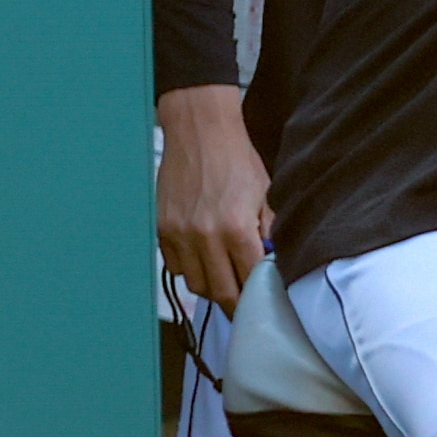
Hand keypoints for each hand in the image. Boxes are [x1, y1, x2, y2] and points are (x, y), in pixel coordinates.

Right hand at [157, 85, 271, 308]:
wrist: (201, 133)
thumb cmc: (238, 160)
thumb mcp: (265, 194)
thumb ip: (270, 231)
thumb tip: (273, 261)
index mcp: (236, 229)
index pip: (249, 279)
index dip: (258, 294)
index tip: (264, 301)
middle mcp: (204, 237)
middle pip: (220, 291)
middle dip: (235, 301)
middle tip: (245, 304)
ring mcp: (179, 235)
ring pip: (195, 284)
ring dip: (211, 287)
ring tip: (225, 280)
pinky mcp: (162, 230)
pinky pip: (175, 266)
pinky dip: (190, 270)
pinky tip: (204, 260)